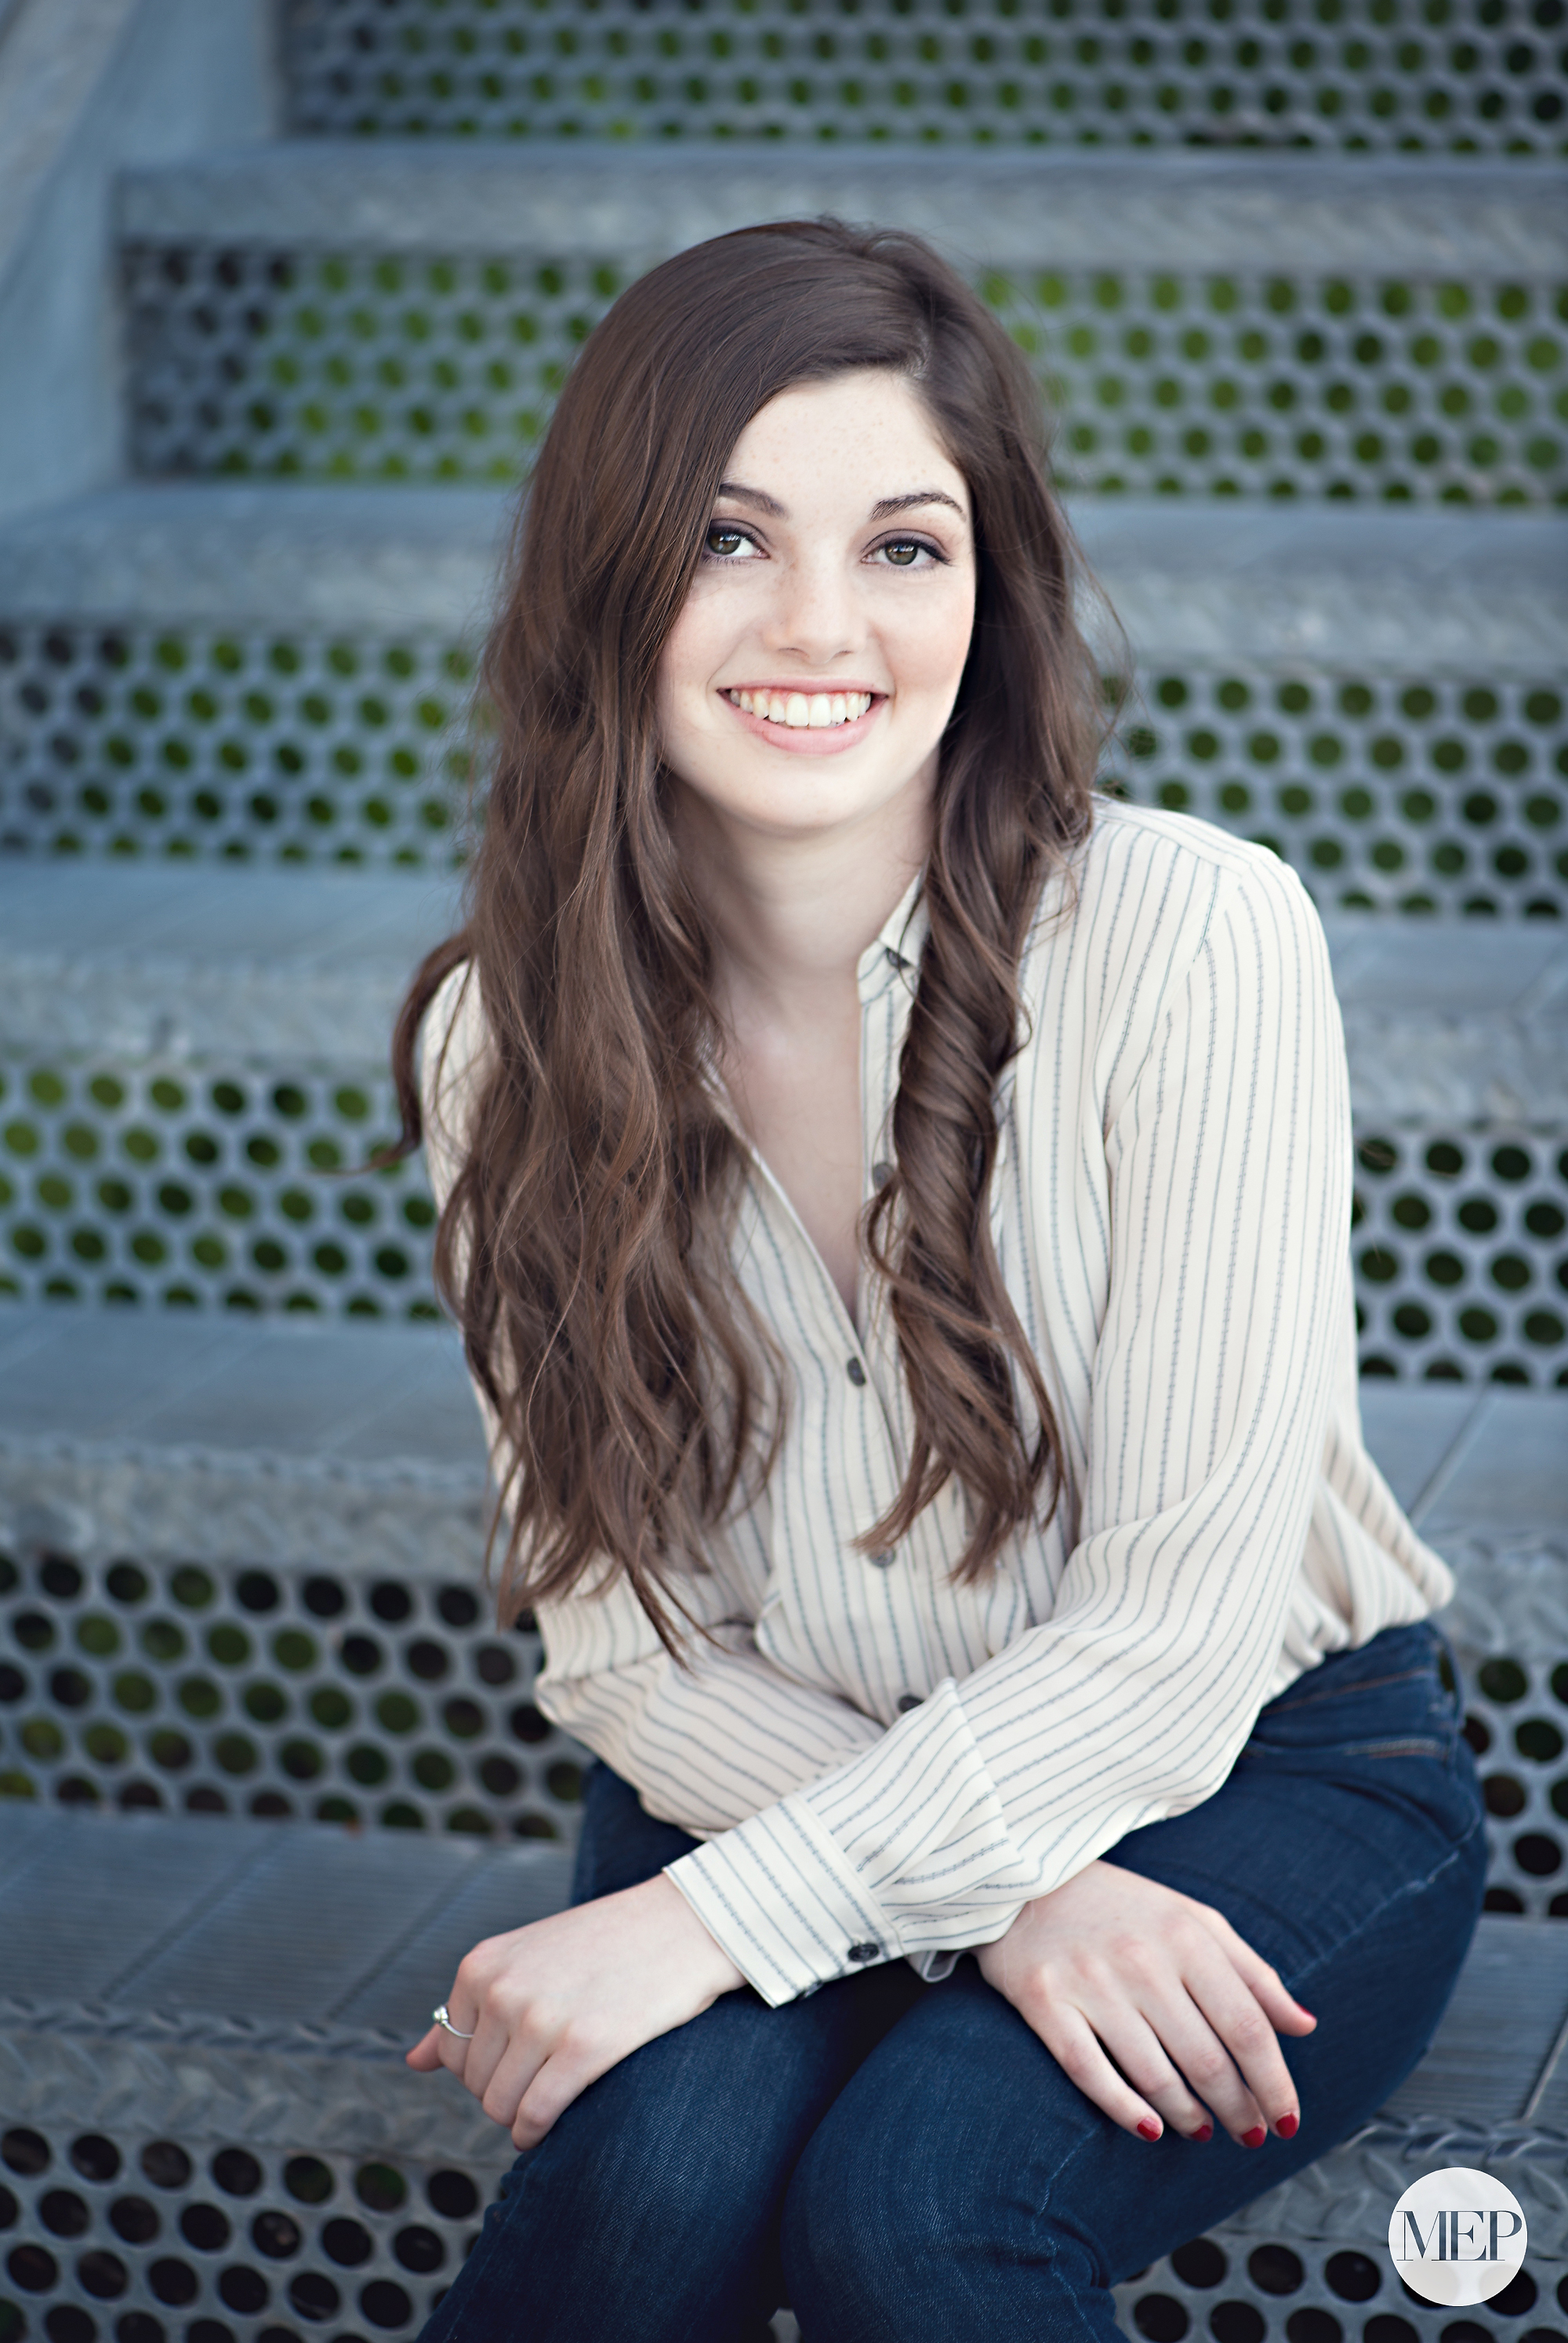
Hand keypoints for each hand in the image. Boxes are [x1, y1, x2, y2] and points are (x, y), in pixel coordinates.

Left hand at [406, 1873, 745, 2147]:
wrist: (681, 1924)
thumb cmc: (603, 1945)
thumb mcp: (524, 1961)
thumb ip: (467, 2011)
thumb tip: (414, 2062)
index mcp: (481, 1966)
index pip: (452, 2056)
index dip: (486, 2069)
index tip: (523, 2058)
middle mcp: (502, 1991)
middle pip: (475, 2086)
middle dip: (504, 2093)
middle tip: (545, 2075)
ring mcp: (541, 2019)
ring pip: (500, 2107)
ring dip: (521, 2116)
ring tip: (551, 2096)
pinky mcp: (584, 2047)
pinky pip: (536, 2116)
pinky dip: (537, 2132)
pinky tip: (552, 2126)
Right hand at [976, 1860, 1315, 2146]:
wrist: (1028, 1878)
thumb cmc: (1124, 1907)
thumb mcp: (1194, 1921)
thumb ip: (1251, 1972)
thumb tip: (1305, 2026)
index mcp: (1186, 1936)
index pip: (1247, 2026)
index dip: (1274, 2082)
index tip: (1288, 2120)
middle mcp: (1141, 1960)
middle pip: (1207, 2058)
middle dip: (1239, 2109)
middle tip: (1251, 2135)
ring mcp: (1090, 1981)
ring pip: (1154, 2074)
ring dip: (1188, 2116)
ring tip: (1203, 2129)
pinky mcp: (1044, 2000)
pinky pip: (1090, 2071)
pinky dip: (1125, 2109)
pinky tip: (1150, 2129)